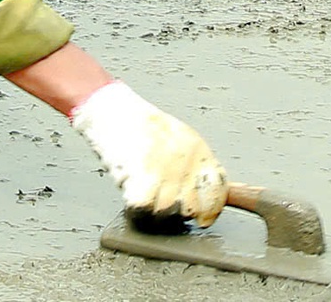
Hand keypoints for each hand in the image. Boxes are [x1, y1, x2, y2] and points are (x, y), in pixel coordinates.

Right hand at [71, 82, 225, 226]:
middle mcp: (185, 161)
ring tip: (144, 192)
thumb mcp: (181, 138)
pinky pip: (144, 208)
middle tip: (162, 198)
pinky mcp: (140, 178)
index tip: (204, 218)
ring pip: (167, 212)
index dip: (211, 209)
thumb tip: (204, 196)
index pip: (217, 191)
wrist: (113, 111)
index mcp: (198, 150)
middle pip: (191, 208)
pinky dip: (136, 206)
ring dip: (154, 209)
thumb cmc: (143, 125)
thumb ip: (196, 165)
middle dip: (178, 209)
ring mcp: (164, 171)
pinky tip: (133, 192)